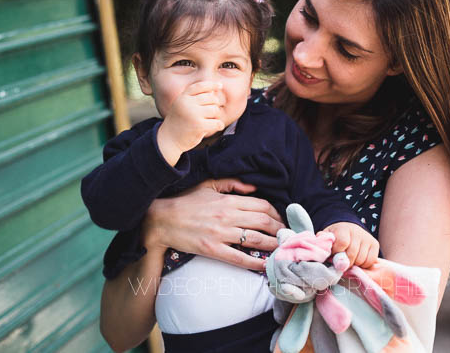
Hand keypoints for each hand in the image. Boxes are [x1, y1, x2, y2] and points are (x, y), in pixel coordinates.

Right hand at [142, 177, 285, 270]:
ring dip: (274, 245)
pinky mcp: (212, 249)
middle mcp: (227, 216)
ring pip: (256, 240)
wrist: (161, 219)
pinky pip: (239, 258)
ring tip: (283, 250)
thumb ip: (232, 183)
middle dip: (281, 230)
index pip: (262, 205)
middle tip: (288, 237)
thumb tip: (254, 187)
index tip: (282, 221)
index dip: (277, 214)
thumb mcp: (207, 185)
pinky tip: (266, 265)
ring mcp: (220, 234)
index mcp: (227, 200)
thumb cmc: (184, 202)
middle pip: (264, 222)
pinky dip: (255, 263)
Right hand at [156, 81, 225, 164]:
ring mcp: (193, 114)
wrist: (169, 139)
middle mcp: (187, 103)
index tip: (220, 85)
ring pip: (215, 110)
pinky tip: (215, 127)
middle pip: (211, 98)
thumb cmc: (178, 122)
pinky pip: (217, 122)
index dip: (211, 84)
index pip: (200, 86)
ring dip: (215, 116)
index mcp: (182, 97)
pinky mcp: (199, 125)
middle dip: (213, 105)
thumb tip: (213, 91)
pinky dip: (219, 125)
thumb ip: (194, 98)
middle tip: (208, 114)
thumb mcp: (181, 106)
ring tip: (207, 121)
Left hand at [322, 222, 379, 267]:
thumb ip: (324, 242)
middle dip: (344, 261)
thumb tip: (322, 249)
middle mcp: (358, 232)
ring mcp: (368, 238)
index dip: (337, 252)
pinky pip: (370, 261)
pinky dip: (363, 265)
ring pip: (361, 260)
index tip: (333, 254)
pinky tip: (356, 261)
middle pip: (352, 254)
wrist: (348, 228)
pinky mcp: (375, 244)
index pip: (342, 243)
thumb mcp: (327, 236)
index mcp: (344, 228)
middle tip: (340, 261)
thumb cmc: (336, 236)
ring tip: (348, 260)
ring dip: (353, 264)